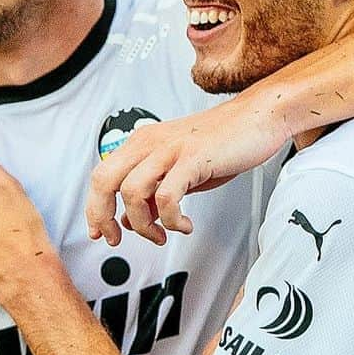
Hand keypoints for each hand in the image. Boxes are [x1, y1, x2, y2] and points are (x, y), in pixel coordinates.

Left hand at [86, 86, 287, 245]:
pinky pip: (167, 196)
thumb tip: (135, 218)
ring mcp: (170, 149)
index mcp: (142, 143)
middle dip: (104, 217)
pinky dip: (171, 220)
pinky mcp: (193, 158)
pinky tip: (184, 224)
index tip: (101, 232)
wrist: (258, 116)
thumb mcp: (180, 169)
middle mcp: (150, 143)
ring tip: (162, 235)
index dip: (94, 208)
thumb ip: (155, 192)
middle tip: (118, 238)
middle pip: (104, 181)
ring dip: (143, 224)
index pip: (101, 176)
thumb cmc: (223, 142)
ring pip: (132, 192)